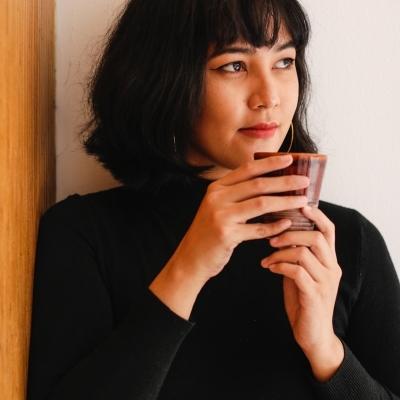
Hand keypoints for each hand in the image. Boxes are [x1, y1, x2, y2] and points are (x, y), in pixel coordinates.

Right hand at [171, 155, 309, 283]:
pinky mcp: (227, 235)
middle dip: (285, 181)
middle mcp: (217, 198)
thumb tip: (268, 182)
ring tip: (302, 200)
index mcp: (216, 188)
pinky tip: (287, 223)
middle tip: (304, 181)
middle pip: (258, 184)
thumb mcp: (216, 207)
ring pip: (261, 203)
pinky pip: (258, 229)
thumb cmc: (209, 232)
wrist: (191, 258)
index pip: (247, 169)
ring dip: (285, 201)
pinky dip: (275, 226)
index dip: (270, 163)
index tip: (289, 159)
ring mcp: (221, 216)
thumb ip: (236, 194)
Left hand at [260, 206, 343, 379]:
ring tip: (267, 257)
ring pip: (304, 253)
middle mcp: (332, 268)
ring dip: (280, 252)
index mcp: (329, 260)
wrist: (313, 335)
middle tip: (272, 238)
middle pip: (316, 238)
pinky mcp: (314, 296)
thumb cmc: (304, 299)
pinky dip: (279, 266)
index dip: (316, 216)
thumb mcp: (301, 273)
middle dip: (290, 233)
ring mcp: (325, 282)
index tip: (300, 206)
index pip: (328, 230)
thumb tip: (279, 234)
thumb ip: (296, 255)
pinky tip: (269, 268)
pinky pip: (297, 272)